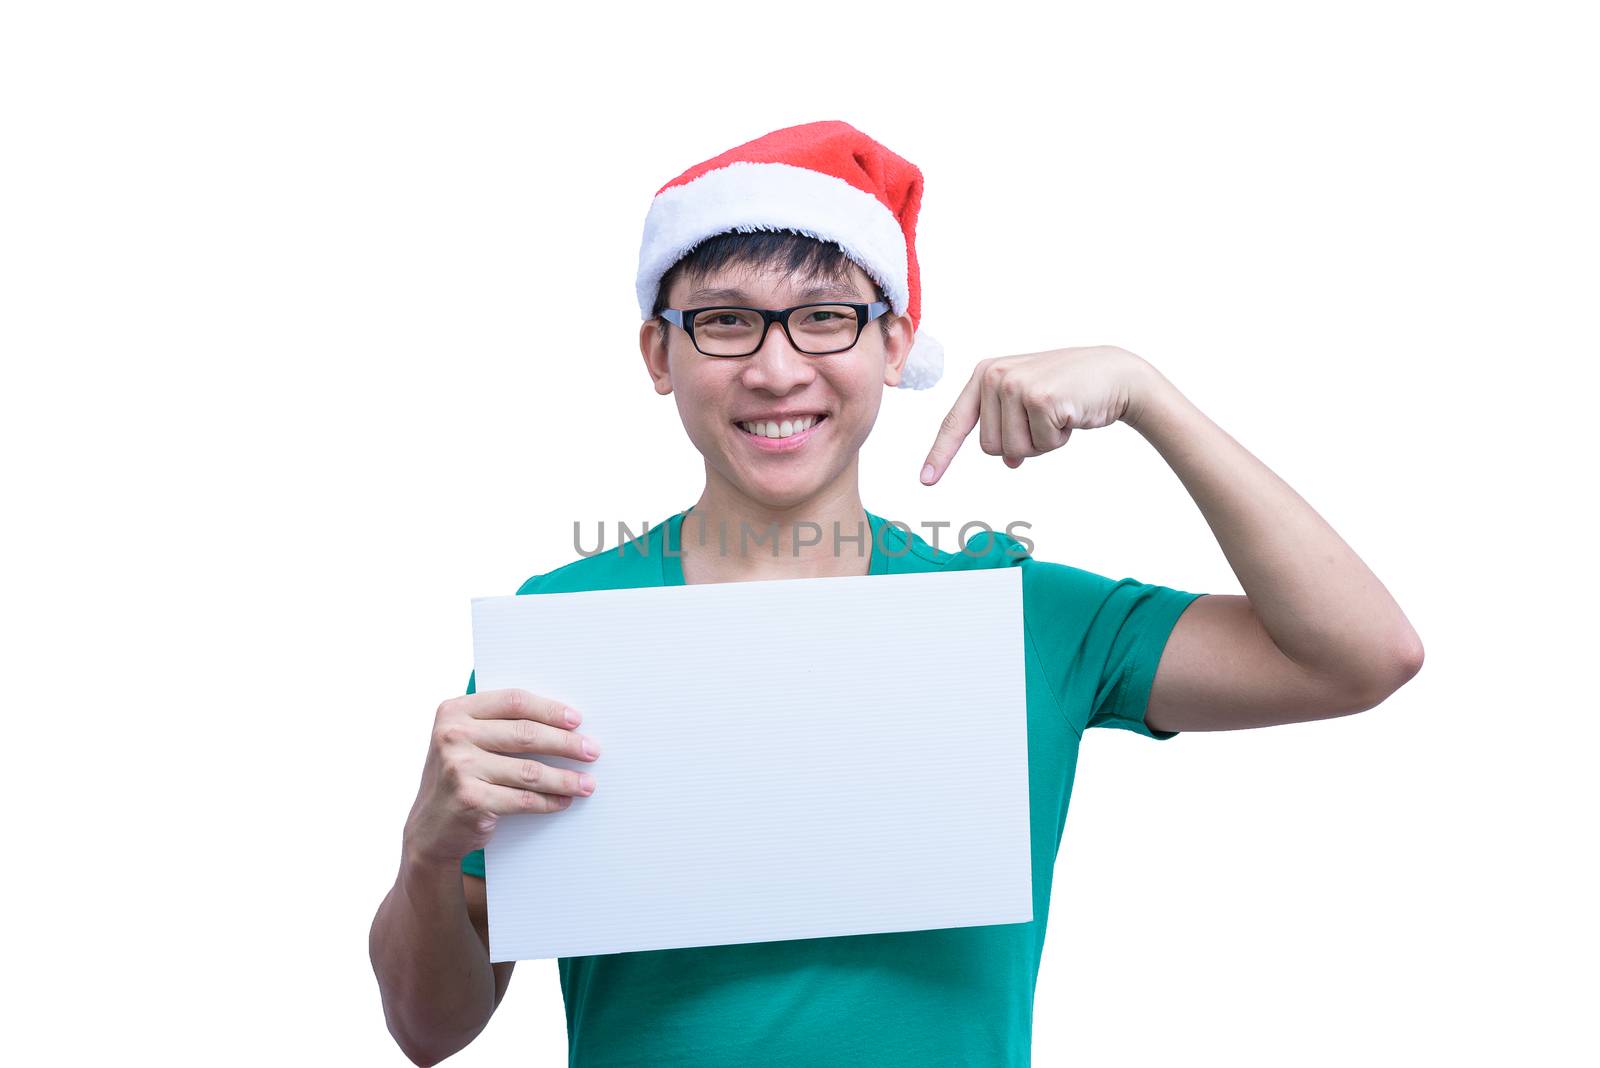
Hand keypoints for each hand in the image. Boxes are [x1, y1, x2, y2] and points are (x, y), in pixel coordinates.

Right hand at [402, 688, 601, 870]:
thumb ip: (499, 724)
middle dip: (566, 743)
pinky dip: (549, 801)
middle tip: (592, 750)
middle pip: (525, 734)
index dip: (550, 709)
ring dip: (564, 778)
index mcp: (454, 711)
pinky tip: (564, 801)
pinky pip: (523, 799)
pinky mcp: (470, 799)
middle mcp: (452, 735)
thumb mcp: (466, 741)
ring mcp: (458, 768)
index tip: (577, 720)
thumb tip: (563, 721)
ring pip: (529, 771)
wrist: (429, 828)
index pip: (513, 701)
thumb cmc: (460, 776)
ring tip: (587, 783)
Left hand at [920, 345, 1151, 483]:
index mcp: (985, 374)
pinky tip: (1070, 413)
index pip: (955, 422)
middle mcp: (994, 376)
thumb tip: (1008, 461)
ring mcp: (1015, 385)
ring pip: (1012, 451)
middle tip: (1046, 418)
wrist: (1115, 374)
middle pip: (989, 448)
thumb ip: (1011, 426)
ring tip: (1058, 414)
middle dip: (1022, 445)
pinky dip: (1058, 439)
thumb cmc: (1072, 390)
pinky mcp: (1039, 398)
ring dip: (1040, 443)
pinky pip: (1039, 446)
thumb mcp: (1031, 403)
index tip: (926, 481)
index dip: (941, 454)